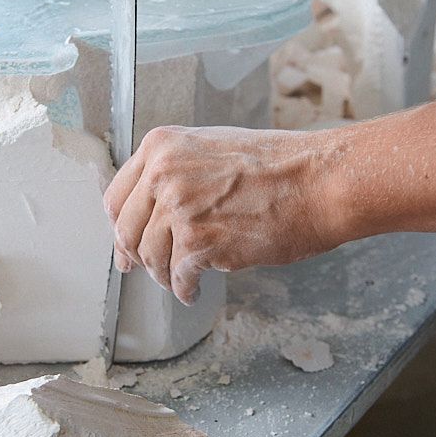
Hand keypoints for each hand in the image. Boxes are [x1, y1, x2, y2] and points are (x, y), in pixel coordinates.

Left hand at [103, 126, 347, 304]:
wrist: (318, 181)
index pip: (117, 196)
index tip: (125, 242)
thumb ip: (176, 172)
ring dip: (163, 275)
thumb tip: (151, 210)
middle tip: (146, 269)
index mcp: (162, 146)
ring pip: (150, 257)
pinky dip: (185, 288)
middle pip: (127, 230)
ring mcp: (179, 208)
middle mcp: (163, 174)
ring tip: (180, 280)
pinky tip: (194, 290)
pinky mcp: (199, 242)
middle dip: (137, 255)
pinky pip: (178, 276)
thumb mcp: (212, 148)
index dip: (121, 225)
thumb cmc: (279, 165)